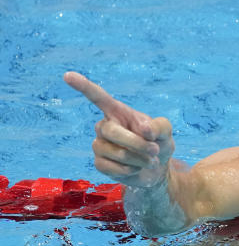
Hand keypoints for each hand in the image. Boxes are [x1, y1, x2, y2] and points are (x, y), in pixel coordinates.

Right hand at [64, 72, 173, 187]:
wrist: (157, 168)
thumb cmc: (158, 142)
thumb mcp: (165, 131)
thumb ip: (159, 126)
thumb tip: (144, 129)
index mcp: (117, 112)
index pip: (98, 97)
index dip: (84, 87)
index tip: (68, 75)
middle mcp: (104, 126)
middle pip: (112, 131)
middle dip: (137, 143)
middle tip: (155, 150)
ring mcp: (100, 145)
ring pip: (116, 153)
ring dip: (139, 159)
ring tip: (150, 160)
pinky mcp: (100, 163)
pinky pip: (113, 168)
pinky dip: (131, 170)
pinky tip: (136, 167)